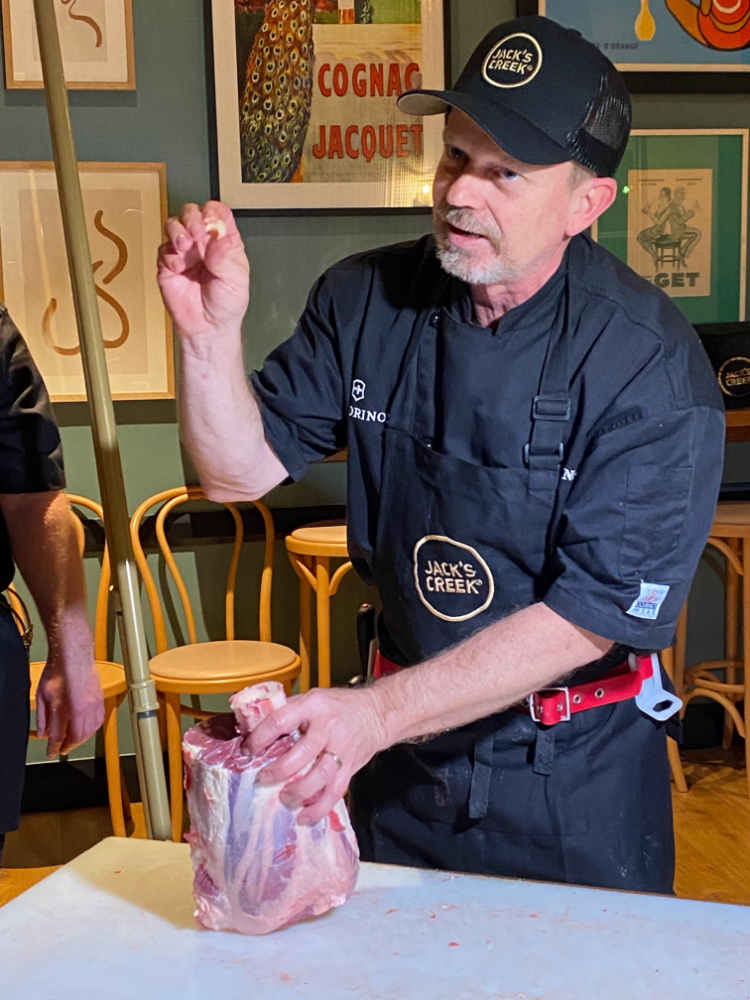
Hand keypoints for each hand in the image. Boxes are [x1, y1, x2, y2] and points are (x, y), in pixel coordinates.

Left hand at [36, 633, 103, 757]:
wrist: (73, 656)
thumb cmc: (58, 671)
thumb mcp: (42, 696)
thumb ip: (42, 717)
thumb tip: (43, 732)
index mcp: (65, 709)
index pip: (59, 736)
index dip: (54, 747)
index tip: (51, 752)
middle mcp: (81, 709)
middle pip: (77, 737)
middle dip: (69, 745)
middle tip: (62, 748)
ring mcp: (93, 705)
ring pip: (90, 731)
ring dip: (81, 739)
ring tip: (74, 741)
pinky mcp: (100, 700)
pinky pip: (98, 721)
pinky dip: (92, 729)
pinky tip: (87, 729)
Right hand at [157, 201, 249, 337]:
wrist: (208, 328)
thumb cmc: (226, 305)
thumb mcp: (235, 280)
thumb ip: (225, 257)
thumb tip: (219, 236)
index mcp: (225, 242)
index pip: (218, 213)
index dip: (213, 211)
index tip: (210, 219)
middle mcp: (203, 243)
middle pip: (192, 213)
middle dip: (192, 218)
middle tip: (196, 234)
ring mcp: (184, 252)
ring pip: (174, 225)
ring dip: (177, 231)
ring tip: (184, 247)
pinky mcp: (168, 264)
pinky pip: (163, 249)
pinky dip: (169, 255)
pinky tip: (178, 267)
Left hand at [245, 686, 388, 825]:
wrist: (376, 713)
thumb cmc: (339, 706)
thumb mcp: (313, 698)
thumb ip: (289, 712)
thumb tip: (254, 727)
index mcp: (313, 706)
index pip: (281, 720)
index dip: (261, 737)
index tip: (248, 750)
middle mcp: (328, 727)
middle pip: (303, 752)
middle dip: (280, 769)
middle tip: (263, 778)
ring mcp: (341, 748)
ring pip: (320, 775)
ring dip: (299, 791)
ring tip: (284, 798)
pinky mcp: (350, 767)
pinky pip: (335, 792)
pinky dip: (319, 808)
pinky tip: (304, 816)